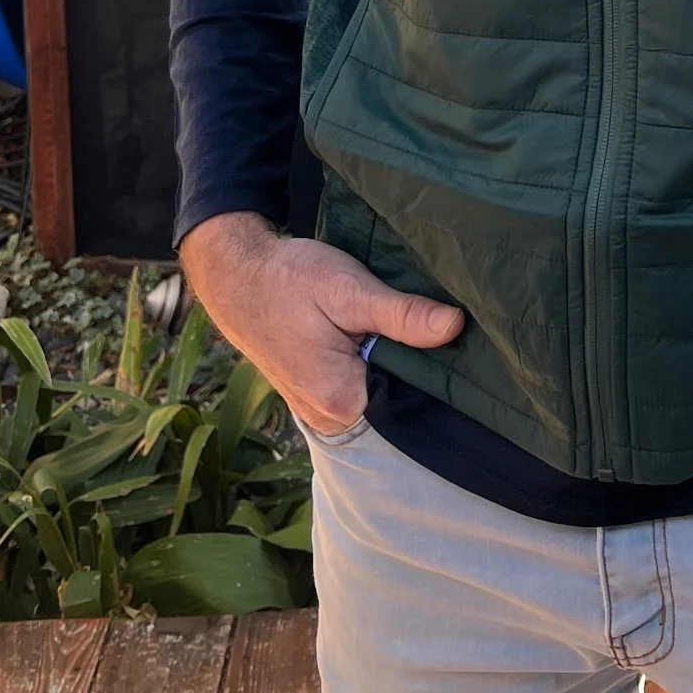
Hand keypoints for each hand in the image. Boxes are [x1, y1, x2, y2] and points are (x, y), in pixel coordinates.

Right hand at [179, 212, 462, 436]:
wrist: (237, 274)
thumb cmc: (290, 278)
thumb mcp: (350, 289)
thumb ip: (402, 314)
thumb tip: (455, 327)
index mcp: (341, 400)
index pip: (412, 394)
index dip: (431, 362)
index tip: (446, 330)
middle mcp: (328, 417)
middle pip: (393, 394)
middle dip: (409, 361)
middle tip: (419, 318)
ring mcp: (316, 410)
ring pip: (375, 388)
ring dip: (387, 360)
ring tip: (389, 325)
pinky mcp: (312, 394)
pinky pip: (356, 385)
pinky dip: (367, 361)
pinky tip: (369, 334)